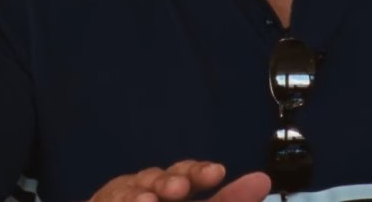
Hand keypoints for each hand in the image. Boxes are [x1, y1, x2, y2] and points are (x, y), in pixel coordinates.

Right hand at [88, 161, 270, 201]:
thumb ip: (227, 201)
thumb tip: (261, 180)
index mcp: (175, 192)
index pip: (190, 176)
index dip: (200, 172)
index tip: (215, 173)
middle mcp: (150, 190)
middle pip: (162, 178)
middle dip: (171, 181)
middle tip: (178, 189)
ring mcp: (124, 196)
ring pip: (132, 190)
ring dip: (141, 194)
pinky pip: (109, 200)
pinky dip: (121, 201)